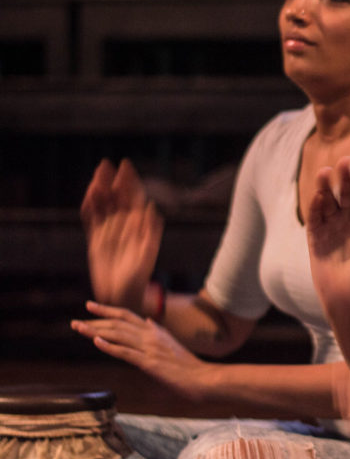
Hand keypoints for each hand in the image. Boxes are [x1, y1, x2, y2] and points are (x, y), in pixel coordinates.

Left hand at [71, 301, 208, 400]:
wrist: (202, 377)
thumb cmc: (187, 364)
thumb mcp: (171, 343)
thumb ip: (157, 332)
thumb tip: (147, 320)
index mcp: (155, 331)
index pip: (127, 315)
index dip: (107, 309)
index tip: (90, 305)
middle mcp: (151, 335)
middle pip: (118, 323)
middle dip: (95, 321)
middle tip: (76, 321)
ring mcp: (150, 348)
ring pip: (118, 334)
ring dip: (96, 331)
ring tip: (79, 328)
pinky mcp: (150, 363)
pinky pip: (126, 352)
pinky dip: (110, 346)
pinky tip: (97, 342)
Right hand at [80, 159, 162, 311]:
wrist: (122, 293)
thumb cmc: (139, 276)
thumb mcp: (147, 252)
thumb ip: (151, 230)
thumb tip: (151, 207)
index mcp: (139, 224)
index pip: (134, 197)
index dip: (130, 181)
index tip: (125, 166)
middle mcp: (125, 224)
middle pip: (117, 196)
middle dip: (112, 180)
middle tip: (106, 164)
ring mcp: (110, 230)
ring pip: (103, 204)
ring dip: (99, 190)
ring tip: (96, 176)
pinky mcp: (96, 238)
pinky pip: (91, 218)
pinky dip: (89, 206)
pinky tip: (89, 196)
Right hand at [307, 157, 349, 323]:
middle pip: (347, 195)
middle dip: (345, 179)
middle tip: (343, 162)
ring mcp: (332, 230)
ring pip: (329, 203)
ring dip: (327, 188)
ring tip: (326, 173)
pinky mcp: (317, 240)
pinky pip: (315, 220)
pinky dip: (315, 207)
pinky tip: (317, 196)